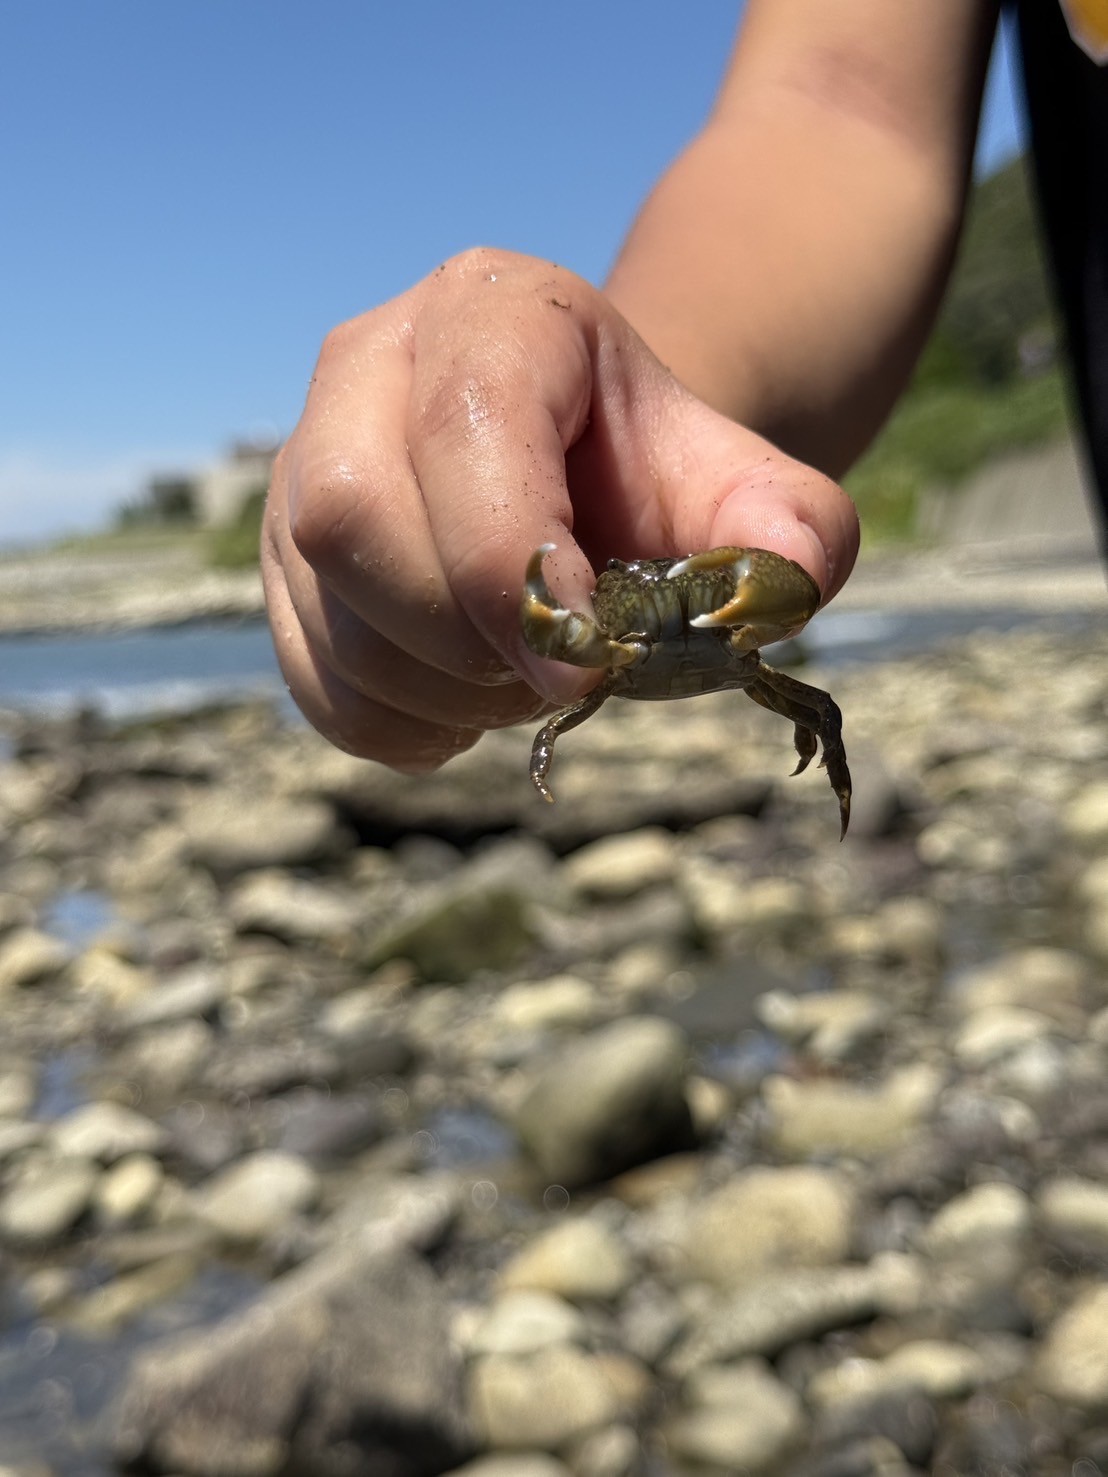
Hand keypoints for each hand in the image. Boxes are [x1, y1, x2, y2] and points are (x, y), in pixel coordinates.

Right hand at [262, 248, 858, 770]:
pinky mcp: (283, 563)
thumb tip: (786, 586)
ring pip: (332, 617)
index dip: (512, 560)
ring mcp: (302, 466)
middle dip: (471, 638)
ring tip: (527, 673)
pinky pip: (318, 684)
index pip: (461, 427)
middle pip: (354, 521)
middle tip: (565, 669)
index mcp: (488, 314)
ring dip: (449, 691)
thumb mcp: (742, 484)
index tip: (587, 660)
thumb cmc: (652, 477)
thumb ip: (788, 527)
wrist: (580, 477)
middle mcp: (365, 368)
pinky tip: (472, 696)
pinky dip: (408, 726)